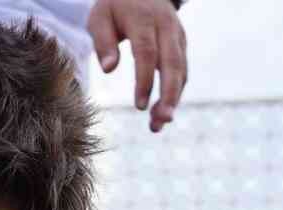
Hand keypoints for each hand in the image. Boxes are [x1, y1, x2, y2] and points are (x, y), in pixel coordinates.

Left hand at [87, 0, 187, 132]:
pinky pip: (181, 70)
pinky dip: (174, 92)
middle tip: (163, 120)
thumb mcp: (100, 17)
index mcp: (145, 19)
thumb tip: (108, 69)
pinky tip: (162, 112)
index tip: (139, 106)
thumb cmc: (115, 6)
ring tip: (158, 125)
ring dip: (173, 99)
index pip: (147, 53)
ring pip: (181, 69)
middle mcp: (167, 26)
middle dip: (170, 94)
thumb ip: (103, 42)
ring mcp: (177, 35)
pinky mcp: (181, 44)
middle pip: (173, 63)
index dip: (145, 81)